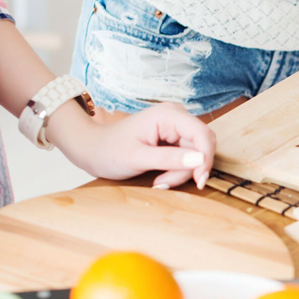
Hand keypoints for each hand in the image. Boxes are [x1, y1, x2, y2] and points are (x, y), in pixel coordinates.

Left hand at [58, 103, 215, 189]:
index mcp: (168, 115)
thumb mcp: (137, 158)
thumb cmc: (108, 151)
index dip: (205, 158)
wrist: (92, 149)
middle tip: (166, 183)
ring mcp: (176, 126)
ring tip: (159, 181)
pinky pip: (188, 156)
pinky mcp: (175, 137)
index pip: (202, 134)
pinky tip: (161, 176)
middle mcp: (176, 116)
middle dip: (189, 168)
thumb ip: (169, 158)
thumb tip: (200, 160)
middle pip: (201, 145)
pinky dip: (178, 170)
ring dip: (182, 172)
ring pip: (196, 153)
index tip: (199, 181)